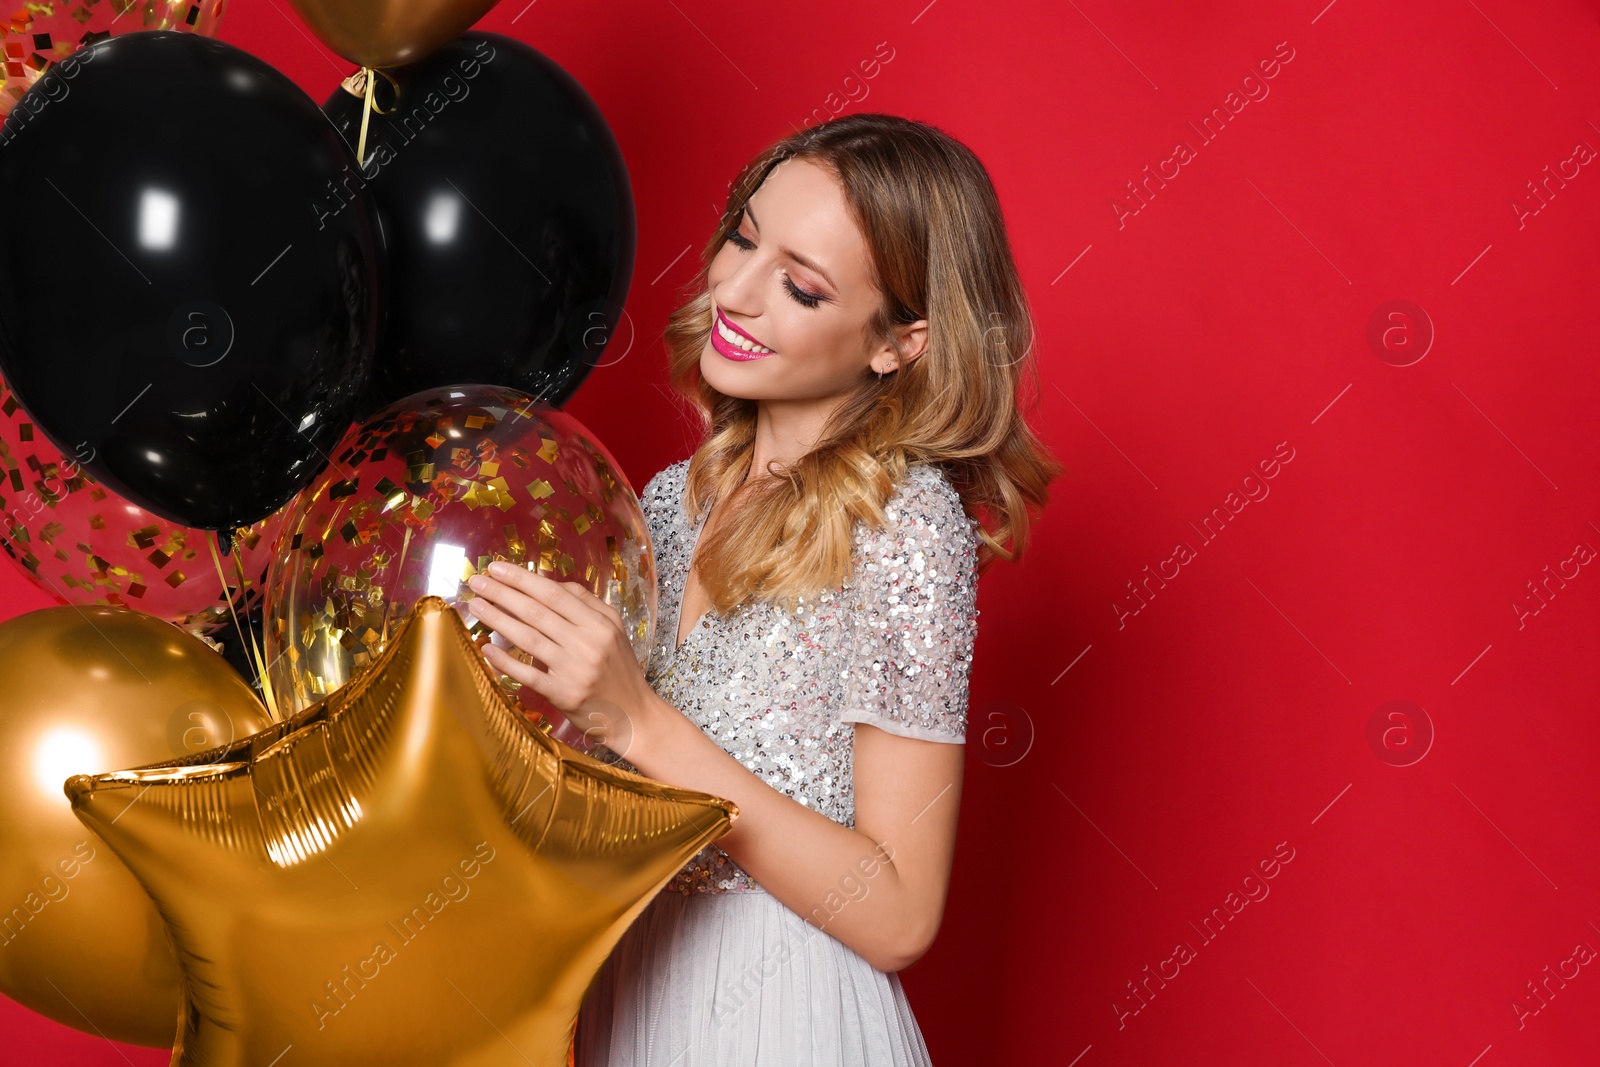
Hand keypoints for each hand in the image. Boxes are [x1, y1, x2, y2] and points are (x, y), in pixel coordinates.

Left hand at [465, 561, 652, 752]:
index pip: (554, 593)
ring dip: (498, 619)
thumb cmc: (619, 669)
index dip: (522, 579)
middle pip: (537, 612)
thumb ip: (585, 604)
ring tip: (476, 606)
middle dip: (502, 593)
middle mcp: (588, 643)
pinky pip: (528, 674)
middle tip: (477, 582)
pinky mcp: (564, 694)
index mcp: (600, 623)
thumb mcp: (613, 630)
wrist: (634, 715)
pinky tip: (486, 648)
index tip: (497, 568)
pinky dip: (505, 661)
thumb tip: (550, 584)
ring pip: (529, 638)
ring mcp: (575, 669)